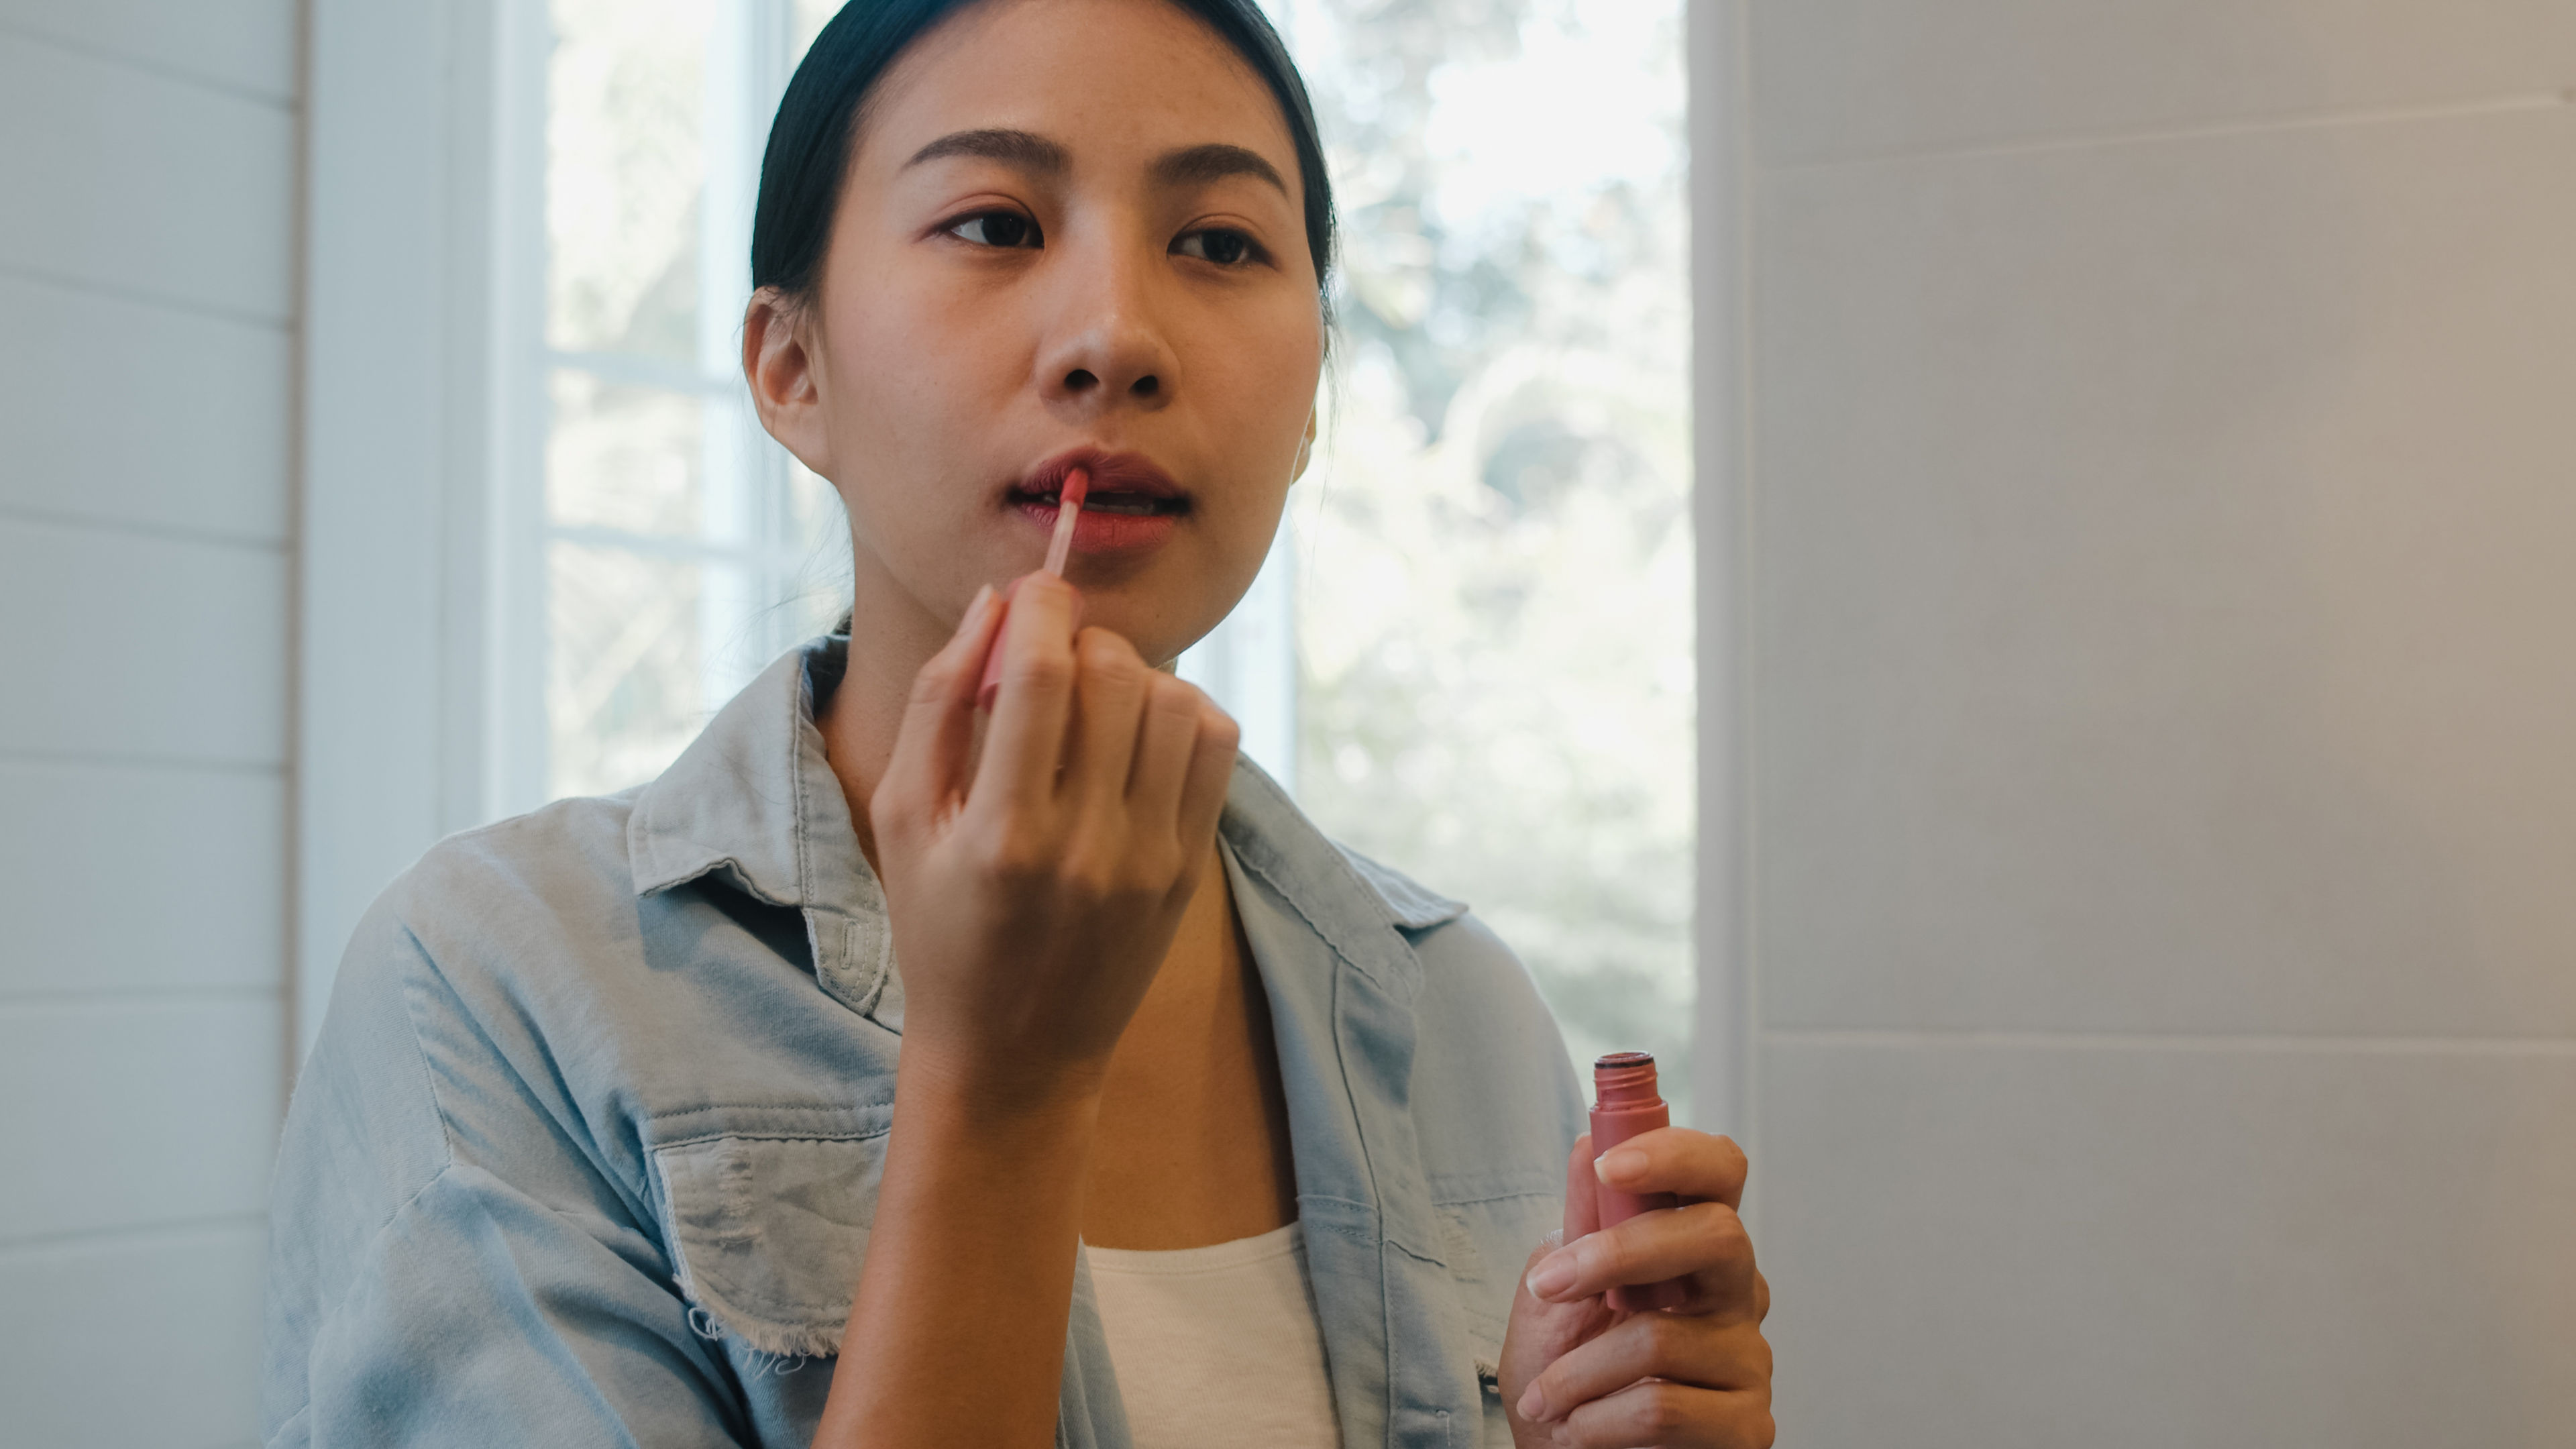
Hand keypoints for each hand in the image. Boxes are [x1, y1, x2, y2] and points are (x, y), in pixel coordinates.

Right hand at [867, 574, 1238, 1110]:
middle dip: (1084, 641)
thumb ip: (939, 701)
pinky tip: (1137, 736)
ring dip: (1134, 677)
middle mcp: (1087, 846)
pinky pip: (1215, 745)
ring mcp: (1151, 860)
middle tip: (1054, 661)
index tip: (1034, 591)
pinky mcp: (1189, 868)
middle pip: (1116, 676)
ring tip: (1093, 706)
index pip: (1044, 674)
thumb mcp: (905, 816)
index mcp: (1003, 832)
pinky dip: (1181, 713)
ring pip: (1175, 702)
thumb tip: (994, 605)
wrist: (1014, 1052)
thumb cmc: (939, 925)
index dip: (1043, 605)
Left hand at [1497, 1129, 1774, 1447]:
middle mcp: (1736, 1293)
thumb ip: (1582, 1221)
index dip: (1675, 1155)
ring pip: (1662, 1336)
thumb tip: (1590, 1143)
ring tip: (1546, 1398)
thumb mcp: (1556, 1289)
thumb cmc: (1566, 1375)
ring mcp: (1750, 1359)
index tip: (1609, 1165)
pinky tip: (1578, 1430)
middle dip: (1618, 1255)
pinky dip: (1597, 1421)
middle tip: (1549, 1285)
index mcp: (1694, 1246)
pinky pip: (1663, 1406)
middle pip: (1717, 1235)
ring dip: (1577, 1372)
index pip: (1721, 1171)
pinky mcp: (1747, 1425)